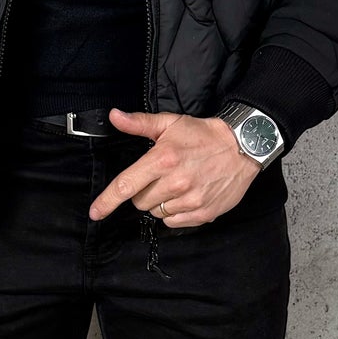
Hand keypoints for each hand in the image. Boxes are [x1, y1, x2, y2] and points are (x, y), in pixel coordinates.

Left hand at [86, 107, 260, 227]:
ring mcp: (190, 200)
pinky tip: (186, 196)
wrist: (242, 147)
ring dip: (160, 202)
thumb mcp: (170, 123)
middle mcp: (175, 183)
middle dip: (144, 192)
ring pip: (156, 213)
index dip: (106, 202)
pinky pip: (174, 222)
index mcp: (162, 160)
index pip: (125, 186)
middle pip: (139, 202)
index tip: (95, 212)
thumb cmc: (203, 135)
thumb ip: (139, 123)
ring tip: (178, 184)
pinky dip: (175, 212)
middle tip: (160, 177)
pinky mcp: (203, 213)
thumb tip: (114, 116)